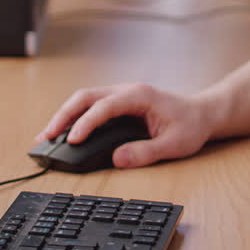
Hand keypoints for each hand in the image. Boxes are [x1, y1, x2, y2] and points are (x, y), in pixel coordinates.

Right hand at [36, 83, 217, 168]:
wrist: (203, 114)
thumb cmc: (191, 126)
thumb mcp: (175, 144)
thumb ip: (146, 152)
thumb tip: (118, 159)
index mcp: (140, 96)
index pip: (105, 106)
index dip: (86, 122)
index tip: (72, 139)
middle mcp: (127, 91)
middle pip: (86, 96)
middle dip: (64, 115)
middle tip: (47, 137)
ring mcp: (122, 95)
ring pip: (85, 99)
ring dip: (64, 115)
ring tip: (46, 137)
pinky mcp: (119, 104)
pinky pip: (91, 106)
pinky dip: (74, 118)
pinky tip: (64, 133)